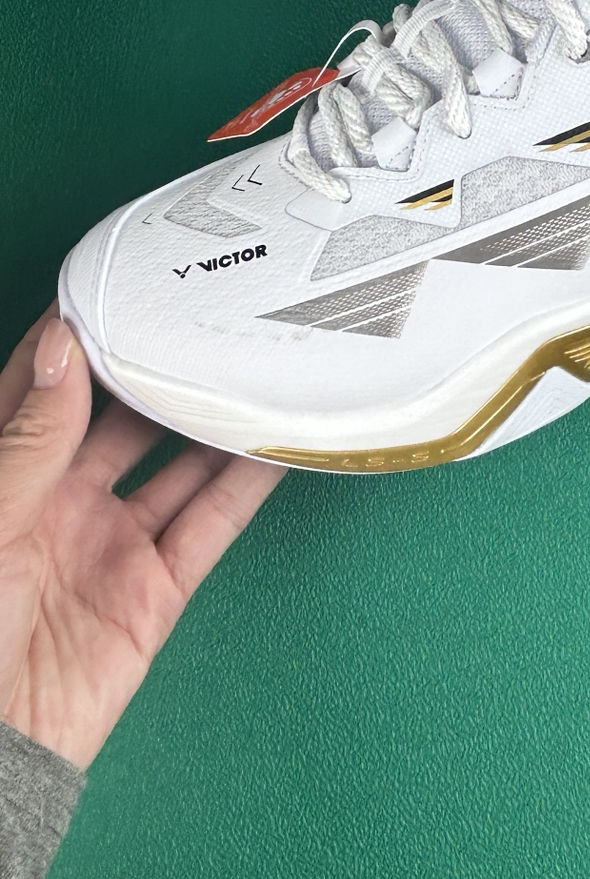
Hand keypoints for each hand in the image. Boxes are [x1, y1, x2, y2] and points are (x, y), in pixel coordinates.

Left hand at [0, 308, 285, 767]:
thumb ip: (28, 441)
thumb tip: (64, 351)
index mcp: (0, 478)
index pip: (39, 387)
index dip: (73, 337)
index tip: (113, 285)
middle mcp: (55, 503)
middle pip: (117, 417)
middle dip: (155, 368)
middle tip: (198, 315)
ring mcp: (107, 545)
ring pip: (173, 464)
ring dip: (210, 419)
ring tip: (250, 364)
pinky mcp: (153, 592)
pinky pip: (207, 526)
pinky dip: (245, 486)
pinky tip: (274, 445)